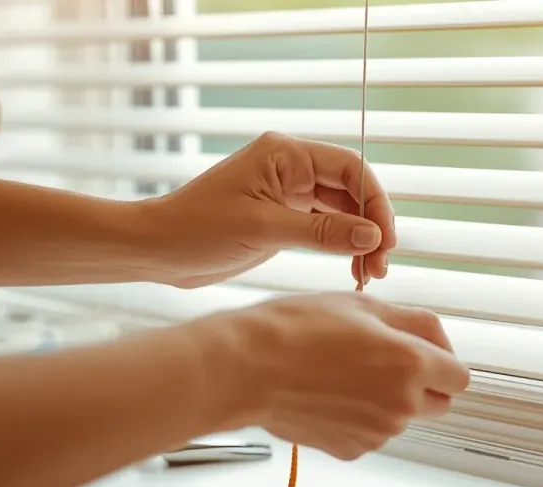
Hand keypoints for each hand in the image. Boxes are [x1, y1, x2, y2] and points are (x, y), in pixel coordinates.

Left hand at [137, 132, 395, 288]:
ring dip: (360, 241)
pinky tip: (351, 270)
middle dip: (372, 226)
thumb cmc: (199, 229)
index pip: (350, 169)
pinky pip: (326, 227)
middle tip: (382, 265)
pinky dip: (342, 247)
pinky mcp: (283, 217)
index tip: (385, 239)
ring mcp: (288, 193)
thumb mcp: (265, 230)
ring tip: (370, 275)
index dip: (375, 202)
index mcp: (286, 154)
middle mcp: (291, 168)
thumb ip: (323, 232)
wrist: (157, 249)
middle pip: (351, 191)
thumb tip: (373, 236)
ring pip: (343, 212)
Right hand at [197, 292, 469, 460]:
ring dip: (387, 400)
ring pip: (401, 418)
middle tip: (385, 362)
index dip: (443, 361)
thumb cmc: (297, 329)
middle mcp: (402, 405)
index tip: (424, 353)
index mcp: (412, 364)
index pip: (460, 377)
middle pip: (439, 403)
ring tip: (343, 373)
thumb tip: (439, 338)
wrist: (246, 369)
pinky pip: (371, 433)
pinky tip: (329, 395)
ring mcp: (377, 433)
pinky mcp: (351, 449)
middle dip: (422, 384)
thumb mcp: (363, 306)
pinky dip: (359, 418)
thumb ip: (414, 322)